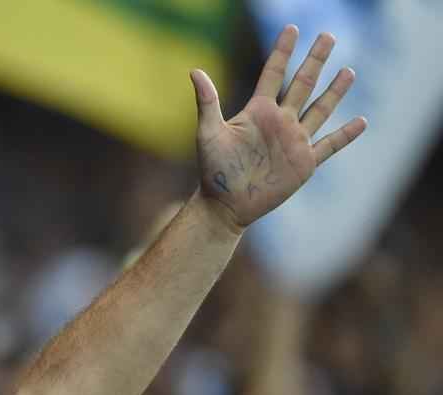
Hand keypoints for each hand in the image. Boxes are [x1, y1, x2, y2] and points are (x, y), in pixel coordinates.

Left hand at [192, 25, 365, 232]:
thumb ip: (207, 102)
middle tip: (328, 36)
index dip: (282, 52)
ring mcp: (294, 141)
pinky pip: (329, 145)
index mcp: (258, 111)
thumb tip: (195, 71)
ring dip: (335, 91)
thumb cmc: (213, 170)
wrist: (224, 205)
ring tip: (348, 71)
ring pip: (320, 110)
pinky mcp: (304, 163)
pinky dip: (346, 135)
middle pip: (302, 84)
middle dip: (315, 60)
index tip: (292, 28)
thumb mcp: (208, 134)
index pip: (273, 74)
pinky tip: (361, 121)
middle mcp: (279, 122)